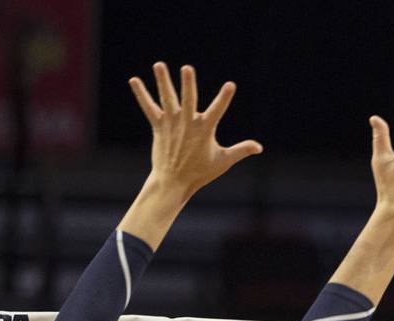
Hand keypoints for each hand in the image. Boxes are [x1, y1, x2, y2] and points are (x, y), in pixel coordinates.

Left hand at [129, 62, 262, 199]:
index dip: (224, 98)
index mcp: (204, 130)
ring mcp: (172, 124)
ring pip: (167, 99)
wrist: (174, 182)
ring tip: (159, 65)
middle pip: (188, 100)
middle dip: (188, 84)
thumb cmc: (201, 172)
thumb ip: (241, 150)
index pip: (217, 111)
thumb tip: (259, 147)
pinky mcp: (158, 126)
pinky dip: (141, 94)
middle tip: (187, 68)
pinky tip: (134, 80)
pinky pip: (149, 107)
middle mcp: (187, 124)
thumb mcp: (223, 161)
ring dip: (163, 81)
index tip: (230, 85)